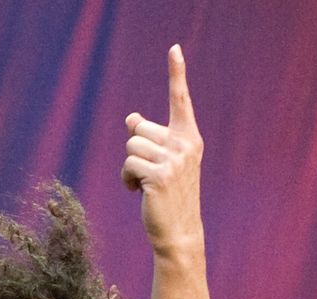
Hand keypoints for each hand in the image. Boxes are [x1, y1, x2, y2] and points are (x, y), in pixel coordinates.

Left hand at [122, 44, 204, 253]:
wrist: (179, 233)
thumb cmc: (169, 196)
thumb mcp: (163, 162)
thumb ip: (150, 137)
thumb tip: (131, 117)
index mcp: (189, 139)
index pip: (180, 101)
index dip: (176, 73)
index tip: (174, 49)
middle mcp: (185, 146)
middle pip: (139, 127)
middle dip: (135, 148)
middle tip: (149, 171)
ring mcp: (174, 161)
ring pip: (131, 145)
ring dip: (130, 166)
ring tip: (144, 184)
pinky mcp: (159, 176)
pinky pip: (128, 164)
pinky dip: (126, 179)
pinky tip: (138, 193)